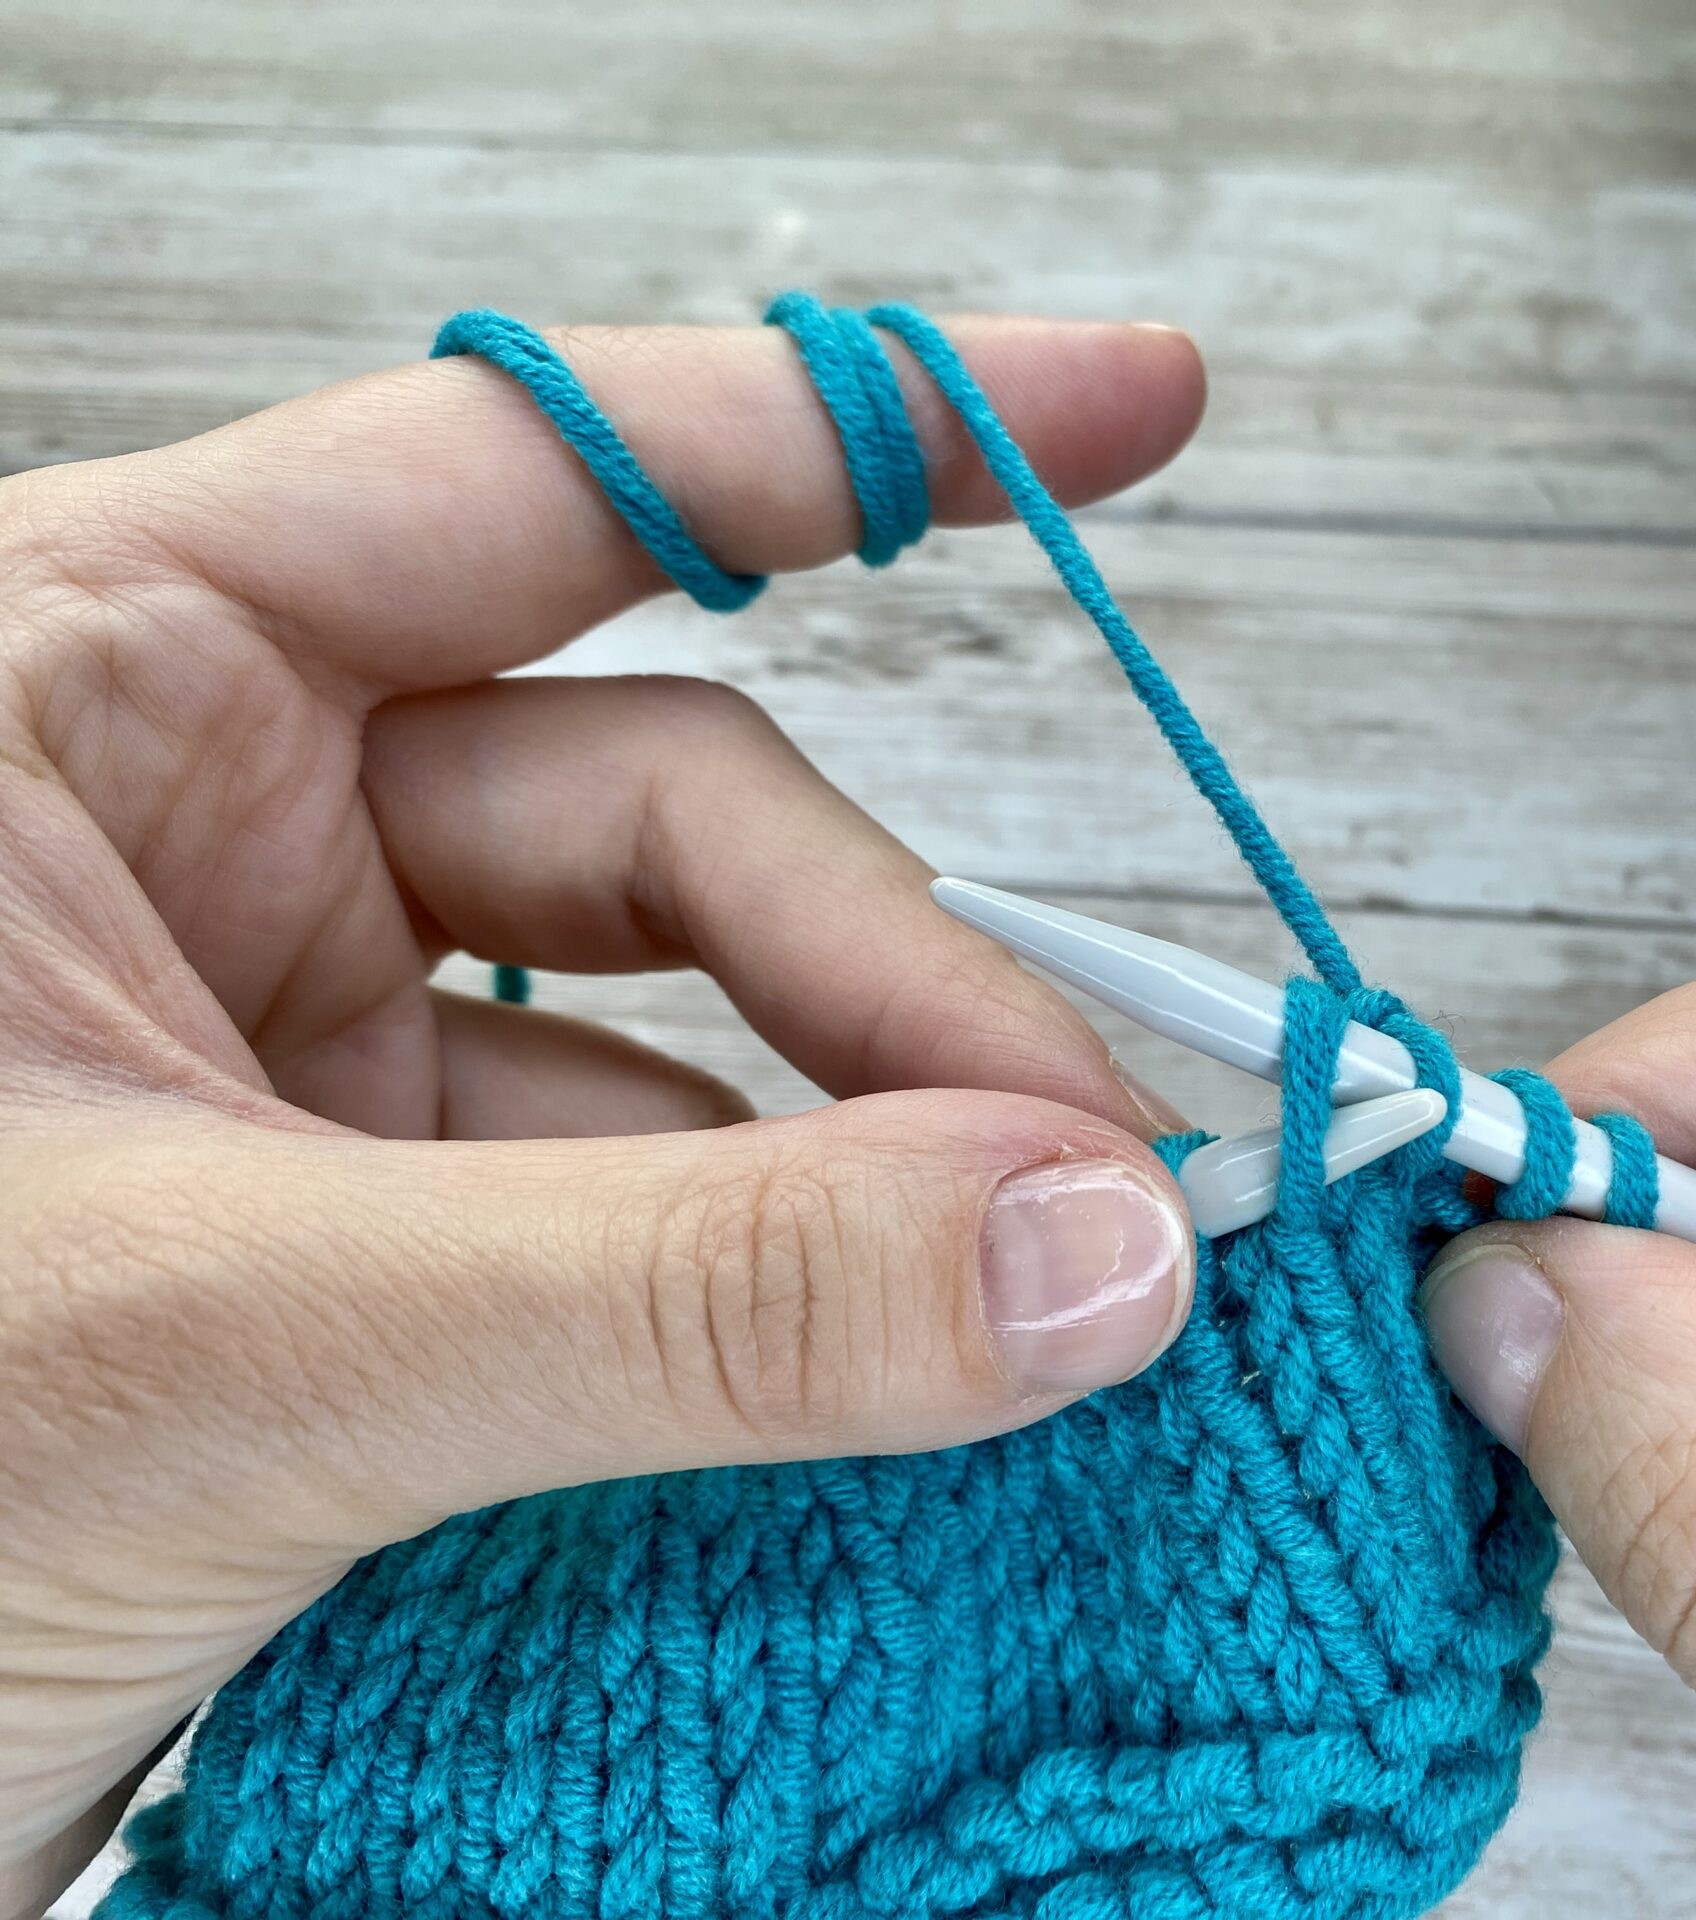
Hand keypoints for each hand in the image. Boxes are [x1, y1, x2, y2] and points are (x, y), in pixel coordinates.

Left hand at [0, 314, 1207, 1902]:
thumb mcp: (218, 1341)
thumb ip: (679, 1282)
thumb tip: (1090, 1247)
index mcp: (81, 691)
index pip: (537, 473)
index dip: (859, 432)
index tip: (1146, 407)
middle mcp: (188, 837)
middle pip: (669, 816)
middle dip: (900, 993)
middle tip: (1103, 1185)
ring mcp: (268, 1054)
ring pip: (670, 1040)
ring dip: (866, 1167)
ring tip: (1038, 1303)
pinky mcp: (330, 1256)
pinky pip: (627, 1226)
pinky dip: (770, 1307)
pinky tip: (891, 1382)